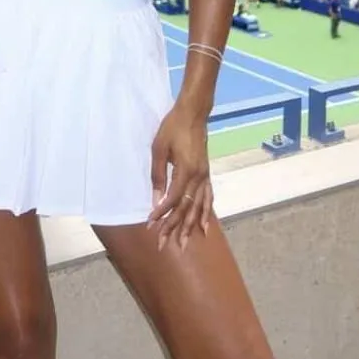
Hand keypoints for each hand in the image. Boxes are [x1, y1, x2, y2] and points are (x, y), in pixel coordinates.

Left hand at [148, 103, 212, 251]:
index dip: (162, 213)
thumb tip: (156, 199)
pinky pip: (208, 197)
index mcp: (186, 171)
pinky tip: (204, 226)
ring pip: (198, 207)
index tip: (151, 225)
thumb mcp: (159, 148)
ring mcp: (205, 176)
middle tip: (164, 244)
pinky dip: (206, 213)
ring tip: (184, 243)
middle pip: (186, 208)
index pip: (173, 199)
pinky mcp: (207, 173)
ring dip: (190, 226)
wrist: (193, 113)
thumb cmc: (172, 127)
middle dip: (174, 227)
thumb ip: (157, 175)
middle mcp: (199, 177)